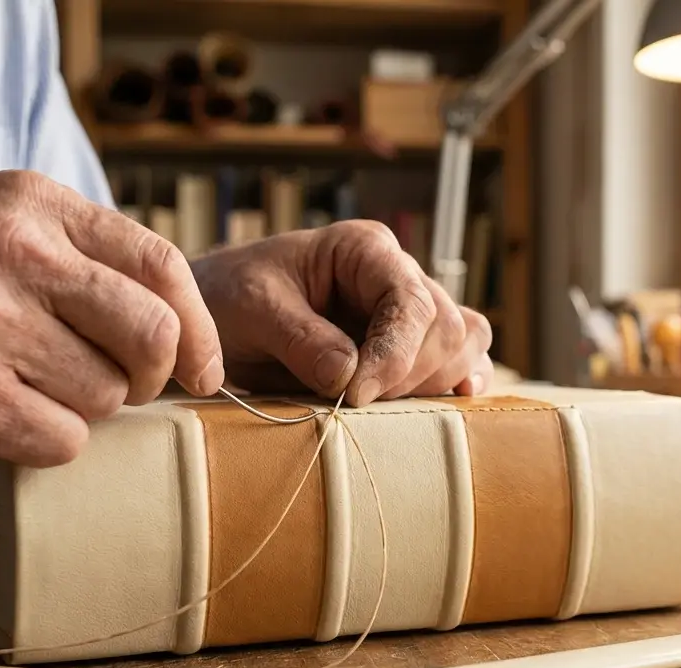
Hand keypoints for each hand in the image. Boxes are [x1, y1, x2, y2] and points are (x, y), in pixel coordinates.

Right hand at [0, 170, 222, 465]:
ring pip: (107, 396)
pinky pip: (62, 441)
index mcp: (31, 203)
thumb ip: (75, 252)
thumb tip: (175, 323)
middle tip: (118, 388)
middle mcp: (15, 252)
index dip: (199, 328)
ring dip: (83, 410)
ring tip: (26, 390)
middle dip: (150, 377)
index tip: (203, 369)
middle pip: (151, 335)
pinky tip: (3, 421)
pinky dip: (47, 444)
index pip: (161, 264)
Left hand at [191, 220, 492, 406]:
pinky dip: (453, 383)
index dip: (393, 354)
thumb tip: (348, 375)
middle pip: (446, 328)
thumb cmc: (232, 296)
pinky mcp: (409, 345)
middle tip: (354, 403)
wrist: (219, 313)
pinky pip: (458, 360)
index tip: (354, 395)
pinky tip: (444, 403)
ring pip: (462, 344)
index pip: (411, 302)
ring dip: (432, 383)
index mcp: (365, 250)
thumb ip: (300, 338)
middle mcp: (398, 275)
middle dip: (408, 375)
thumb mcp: (252, 309)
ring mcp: (408, 311)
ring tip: (380, 404)